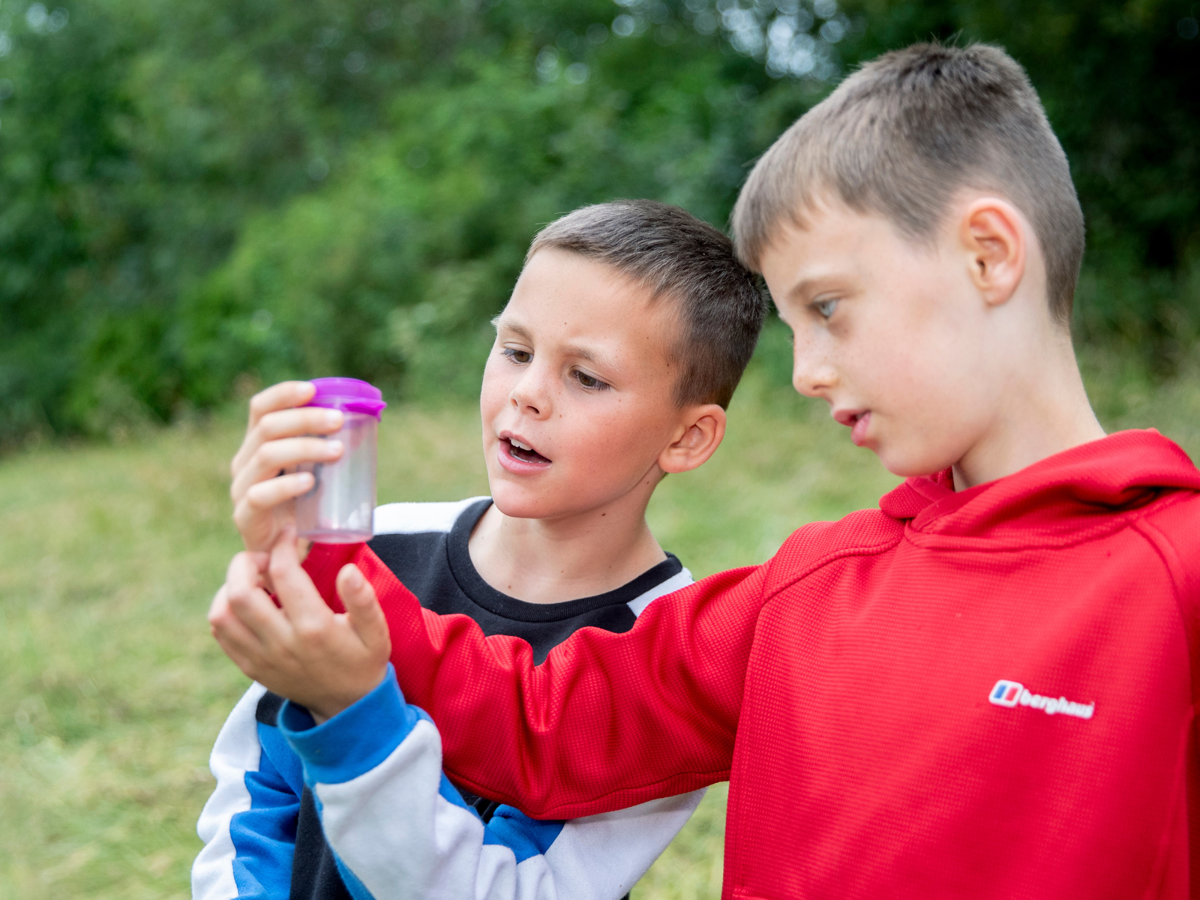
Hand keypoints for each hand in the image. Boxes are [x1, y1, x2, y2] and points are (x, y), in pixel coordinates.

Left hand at [208, 528, 391, 722]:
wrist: (347, 707)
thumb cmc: (364, 660)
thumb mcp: (377, 631)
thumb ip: (363, 600)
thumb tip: (348, 570)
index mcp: (315, 628)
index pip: (284, 574)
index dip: (282, 545)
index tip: (289, 535)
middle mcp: (282, 643)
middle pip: (240, 592)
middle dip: (246, 562)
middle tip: (263, 557)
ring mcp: (261, 658)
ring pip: (222, 614)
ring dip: (230, 587)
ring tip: (253, 579)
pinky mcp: (250, 667)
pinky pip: (221, 633)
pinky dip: (225, 610)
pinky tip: (247, 602)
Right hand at [230, 381, 345, 552]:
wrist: (284, 555)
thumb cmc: (304, 507)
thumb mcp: (315, 471)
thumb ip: (328, 447)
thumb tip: (367, 419)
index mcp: (257, 444)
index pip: (260, 408)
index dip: (283, 394)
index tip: (313, 389)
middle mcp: (244, 461)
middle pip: (267, 427)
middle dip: (305, 419)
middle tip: (338, 420)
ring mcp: (241, 489)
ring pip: (266, 456)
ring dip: (304, 448)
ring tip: (337, 451)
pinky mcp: (245, 517)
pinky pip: (260, 495)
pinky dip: (286, 486)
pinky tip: (309, 482)